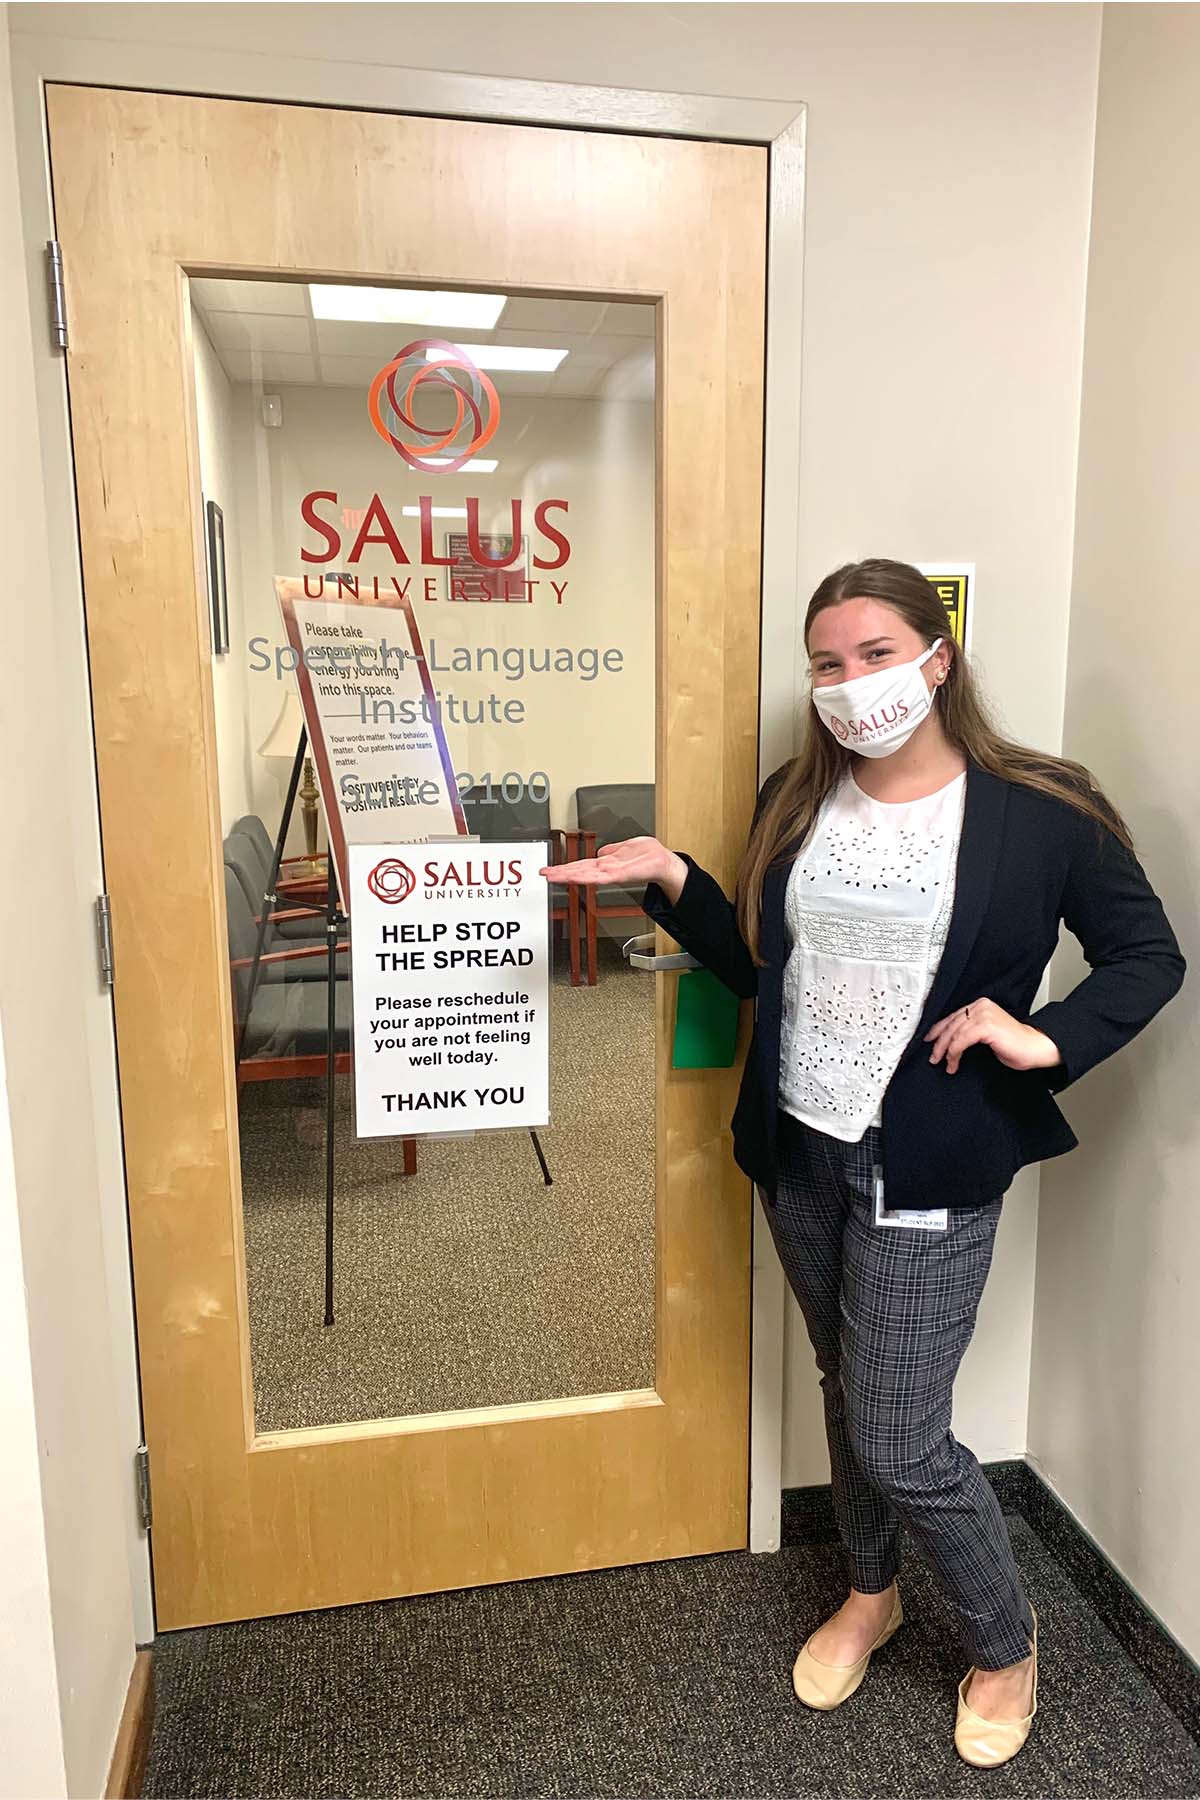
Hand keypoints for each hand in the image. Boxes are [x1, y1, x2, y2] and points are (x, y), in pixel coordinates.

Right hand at [537, 835, 687, 902]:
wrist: (666, 864)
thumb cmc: (650, 856)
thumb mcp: (626, 847)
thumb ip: (611, 850)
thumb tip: (599, 852)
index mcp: (607, 863)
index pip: (581, 865)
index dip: (565, 867)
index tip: (550, 869)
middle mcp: (607, 869)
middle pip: (578, 870)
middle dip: (560, 873)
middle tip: (543, 874)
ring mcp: (612, 873)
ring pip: (585, 874)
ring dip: (567, 875)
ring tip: (552, 876)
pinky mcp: (620, 875)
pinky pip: (599, 876)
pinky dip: (586, 876)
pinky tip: (575, 877)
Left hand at [924, 997, 1062, 1075]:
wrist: (1035, 1048)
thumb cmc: (1014, 1045)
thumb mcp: (986, 1035)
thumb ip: (970, 1032)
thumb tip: (949, 1041)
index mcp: (980, 1005)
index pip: (953, 1017)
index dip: (938, 1030)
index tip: (929, 1041)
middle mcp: (981, 1006)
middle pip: (951, 1024)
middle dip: (939, 1043)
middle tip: (933, 1058)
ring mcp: (983, 1014)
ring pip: (954, 1033)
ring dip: (946, 1051)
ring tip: (945, 1064)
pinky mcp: (986, 1026)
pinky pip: (961, 1041)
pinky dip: (954, 1053)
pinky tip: (954, 1063)